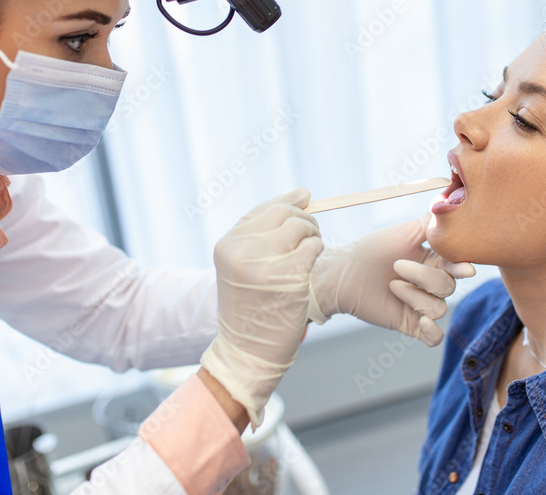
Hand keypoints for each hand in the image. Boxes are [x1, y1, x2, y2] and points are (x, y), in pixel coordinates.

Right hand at [199, 188, 323, 427]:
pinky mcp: (288, 275)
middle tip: (311, 234)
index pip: (263, 208)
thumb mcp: (242, 266)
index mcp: (227, 244)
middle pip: (284, 213)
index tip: (305, 197)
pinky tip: (310, 266)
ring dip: (313, 236)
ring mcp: (264, 262)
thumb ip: (262, 233)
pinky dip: (317, 251)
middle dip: (304, 219)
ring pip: (302, 227)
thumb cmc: (251, 307)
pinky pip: (313, 247)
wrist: (247, 350)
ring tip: (308, 254)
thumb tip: (303, 195)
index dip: (288, 200)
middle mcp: (241, 249)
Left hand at [307, 213, 474, 345]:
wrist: (343, 272)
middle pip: (448, 287)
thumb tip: (453, 210)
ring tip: (391, 286)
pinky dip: (432, 332)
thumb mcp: (404, 231)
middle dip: (424, 277)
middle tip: (397, 266)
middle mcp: (430, 284)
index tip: (465, 269)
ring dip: (415, 297)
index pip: (458, 267)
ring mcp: (421, 306)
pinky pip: (434, 337)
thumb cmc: (371, 249)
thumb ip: (431, 223)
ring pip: (439, 309)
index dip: (462, 269)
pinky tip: (421, 322)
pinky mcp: (410, 324)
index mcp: (433, 261)